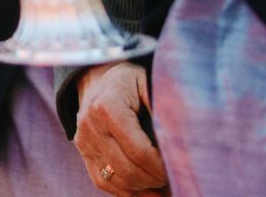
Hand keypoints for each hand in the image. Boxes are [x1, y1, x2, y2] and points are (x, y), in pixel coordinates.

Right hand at [73, 62, 167, 195]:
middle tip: (173, 177)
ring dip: (143, 187)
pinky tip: (146, 187)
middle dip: (155, 180)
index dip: (161, 167)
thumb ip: (164, 108)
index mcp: (107, 106)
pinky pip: (103, 182)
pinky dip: (127, 190)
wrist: (99, 80)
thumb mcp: (149, 84)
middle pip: (128, 170)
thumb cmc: (131, 84)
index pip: (139, 151)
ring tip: (161, 181)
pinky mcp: (83, 153)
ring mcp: (83, 141)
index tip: (178, 167)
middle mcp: (90, 125)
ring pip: (117, 180)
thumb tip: (182, 140)